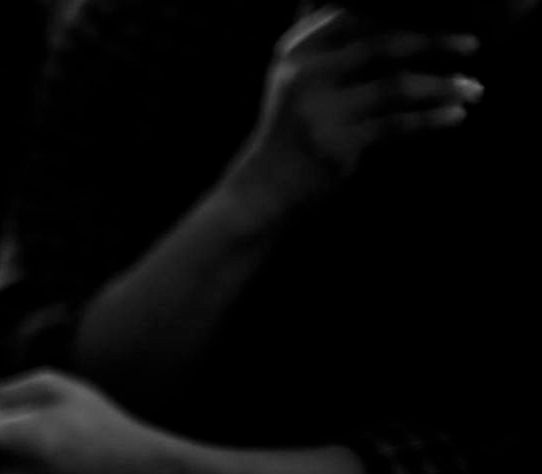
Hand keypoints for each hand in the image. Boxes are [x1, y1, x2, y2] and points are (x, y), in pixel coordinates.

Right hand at [226, 7, 481, 217]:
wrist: (264, 190)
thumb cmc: (292, 130)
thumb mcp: (297, 77)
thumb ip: (324, 39)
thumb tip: (352, 0)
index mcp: (299, 50)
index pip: (360, 13)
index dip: (406, 10)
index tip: (446, 11)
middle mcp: (306, 75)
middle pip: (384, 43)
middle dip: (435, 41)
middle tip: (471, 44)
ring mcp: (320, 111)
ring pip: (397, 85)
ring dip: (443, 85)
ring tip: (472, 89)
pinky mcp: (337, 145)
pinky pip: (398, 125)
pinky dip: (432, 119)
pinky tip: (456, 116)